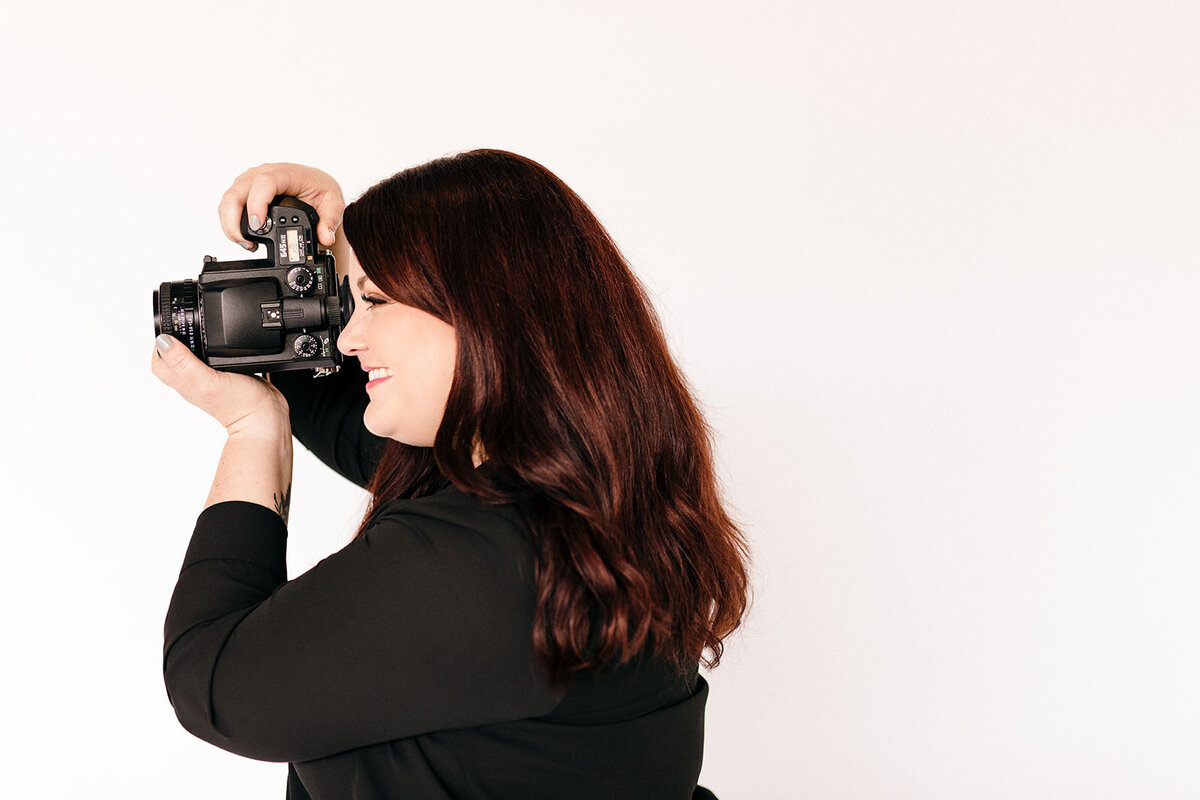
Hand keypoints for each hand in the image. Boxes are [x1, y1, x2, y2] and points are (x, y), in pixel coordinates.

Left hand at [151, 334, 289, 434]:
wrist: (264, 417)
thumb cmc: (237, 405)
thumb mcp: (205, 380)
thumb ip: (183, 361)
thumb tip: (163, 340)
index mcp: (184, 380)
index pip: (159, 362)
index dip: (161, 344)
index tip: (172, 330)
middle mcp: (194, 380)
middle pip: (174, 359)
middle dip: (176, 340)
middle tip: (185, 327)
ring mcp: (211, 380)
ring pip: (194, 359)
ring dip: (195, 345)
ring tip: (200, 333)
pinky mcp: (228, 377)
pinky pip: (215, 362)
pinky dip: (215, 352)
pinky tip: (223, 348)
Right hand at [219, 163, 345, 250]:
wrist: (316, 183)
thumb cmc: (321, 189)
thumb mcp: (333, 204)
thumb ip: (330, 221)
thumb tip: (325, 238)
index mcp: (285, 173)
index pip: (264, 183)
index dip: (257, 203)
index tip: (258, 226)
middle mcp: (263, 173)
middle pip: (236, 192)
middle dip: (234, 220)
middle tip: (246, 243)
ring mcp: (251, 181)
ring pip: (228, 200)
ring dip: (230, 224)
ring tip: (246, 244)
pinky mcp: (245, 190)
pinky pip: (230, 205)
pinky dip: (231, 222)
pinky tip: (243, 238)